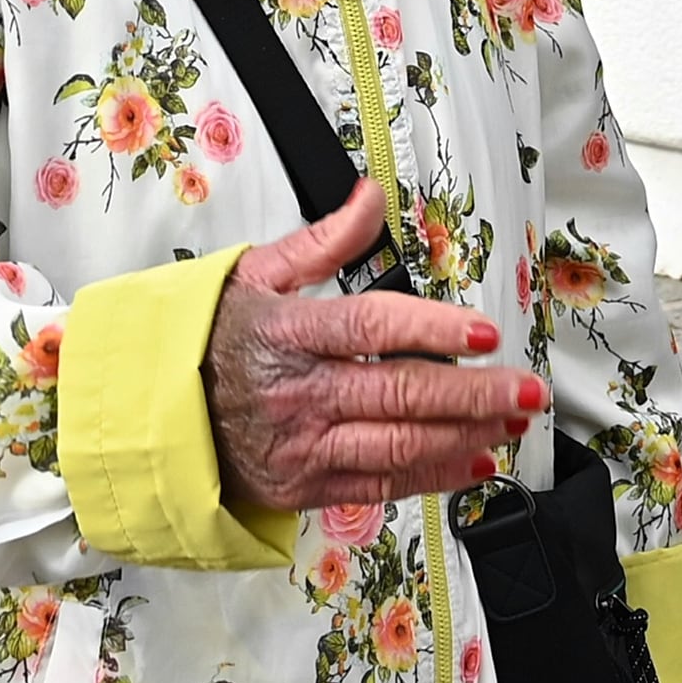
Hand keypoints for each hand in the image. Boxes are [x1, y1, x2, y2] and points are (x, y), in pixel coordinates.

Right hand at [205, 184, 539, 509]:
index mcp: (287, 333)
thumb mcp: (256, 276)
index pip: (370, 326)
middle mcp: (298, 393)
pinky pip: (381, 486)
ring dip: (466, 434)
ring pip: (399, 445)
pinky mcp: (305, 486)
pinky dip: (434, 475)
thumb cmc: (212, 341)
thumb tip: (372, 196)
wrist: (155, 415)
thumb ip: (324, 241)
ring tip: (513, 419)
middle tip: (526, 387)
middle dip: (474, 393)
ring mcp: (302, 446)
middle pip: (400, 393)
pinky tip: (474, 460)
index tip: (483, 331)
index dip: (432, 329)